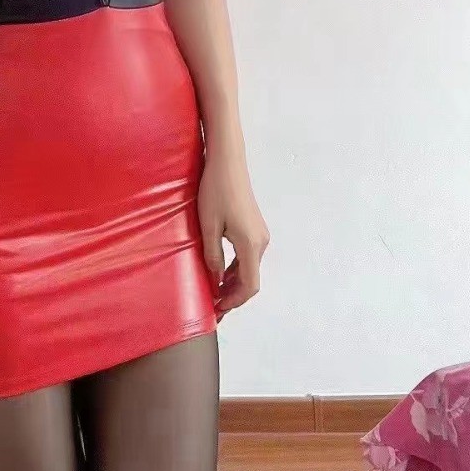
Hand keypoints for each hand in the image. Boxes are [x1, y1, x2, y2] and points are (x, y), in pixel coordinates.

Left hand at [197, 154, 269, 317]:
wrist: (227, 162)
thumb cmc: (216, 190)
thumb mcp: (208, 226)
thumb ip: (212, 255)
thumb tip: (215, 279)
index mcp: (251, 244)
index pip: (249, 285)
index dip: (234, 301)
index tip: (218, 308)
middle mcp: (261, 241)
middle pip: (251, 279)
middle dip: (233, 295)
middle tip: (214, 307)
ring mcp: (260, 234)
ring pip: (249, 268)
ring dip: (234, 282)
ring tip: (214, 292)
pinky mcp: (254, 227)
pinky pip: (248, 256)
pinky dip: (236, 269)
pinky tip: (220, 272)